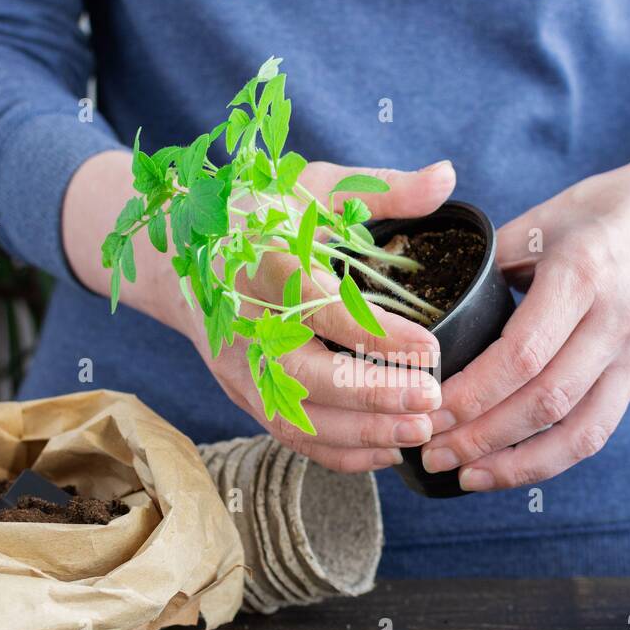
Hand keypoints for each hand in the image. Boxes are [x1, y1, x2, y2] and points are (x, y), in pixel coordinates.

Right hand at [64, 153, 456, 472]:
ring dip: (362, 434)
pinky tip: (389, 448)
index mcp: (265, 262)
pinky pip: (290, 436)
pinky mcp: (242, 394)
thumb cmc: (262, 216)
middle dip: (374, 396)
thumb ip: (385, 189)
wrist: (181, 252)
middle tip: (432, 401)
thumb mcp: (319, 188)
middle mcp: (247, 322)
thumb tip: (448, 176)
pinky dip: (341, 453)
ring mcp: (239, 366)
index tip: (432, 348)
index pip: (322, 308)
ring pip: (298, 418)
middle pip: (306, 376)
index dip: (377, 335)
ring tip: (421, 431)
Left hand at [419, 124, 629, 490]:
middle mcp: (617, 321)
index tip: (430, 408)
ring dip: (517, 464)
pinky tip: (510, 468)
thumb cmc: (610, 210)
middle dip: (482, 436)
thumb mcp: (546, 216)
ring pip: (579, 431)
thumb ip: (493, 260)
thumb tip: (439, 304)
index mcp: (583, 274)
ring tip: (466, 477)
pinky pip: (597, 430)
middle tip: (433, 452)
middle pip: (546, 400)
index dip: (473, 392)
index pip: (523, 353)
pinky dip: (551, 457)